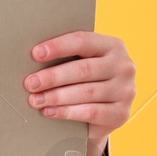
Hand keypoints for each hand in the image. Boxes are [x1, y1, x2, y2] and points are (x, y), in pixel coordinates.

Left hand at [24, 31, 135, 155]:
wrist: (105, 112)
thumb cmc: (85, 80)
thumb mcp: (82, 63)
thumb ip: (67, 57)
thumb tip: (34, 57)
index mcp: (113, 46)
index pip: (83, 41)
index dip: (58, 47)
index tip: (36, 53)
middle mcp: (124, 66)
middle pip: (83, 69)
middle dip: (53, 76)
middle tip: (30, 83)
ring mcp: (126, 91)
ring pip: (86, 92)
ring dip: (56, 96)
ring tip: (35, 99)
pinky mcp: (121, 113)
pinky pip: (91, 112)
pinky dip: (67, 112)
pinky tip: (50, 111)